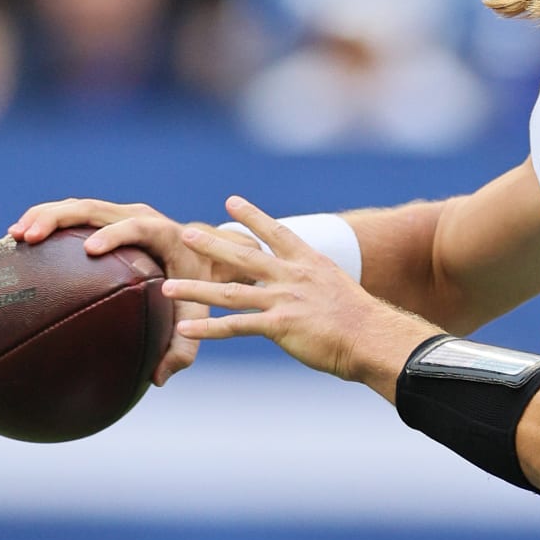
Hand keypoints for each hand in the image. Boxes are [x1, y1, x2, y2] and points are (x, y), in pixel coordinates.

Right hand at [6, 197, 254, 384]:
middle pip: (96, 208)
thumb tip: (158, 379)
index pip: (138, 227)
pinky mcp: (107, 218)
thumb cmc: (201, 284)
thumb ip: (183, 347)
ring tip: (15, 235)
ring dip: (44, 215)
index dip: (116, 234)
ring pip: (78, 207)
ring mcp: (121, 214)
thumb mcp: (198, 313)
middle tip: (31, 237)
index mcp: (165, 234)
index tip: (92, 249)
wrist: (210, 253)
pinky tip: (16, 240)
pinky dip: (45, 220)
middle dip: (60, 218)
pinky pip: (73, 214)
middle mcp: (141, 217)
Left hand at [163, 196, 434, 398]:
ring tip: (167, 286)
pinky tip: (186, 328)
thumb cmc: (362, 321)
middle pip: (245, 256)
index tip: (232, 201)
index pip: (277, 233)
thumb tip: (308, 293)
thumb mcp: (338, 291)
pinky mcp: (280, 325)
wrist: (373, 337)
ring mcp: (285, 300)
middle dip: (212, 244)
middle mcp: (294, 277)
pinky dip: (209, 328)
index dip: (253, 216)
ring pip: (230, 291)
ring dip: (196, 288)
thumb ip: (316, 287)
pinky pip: (236, 326)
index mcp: (310, 264)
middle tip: (186, 233)